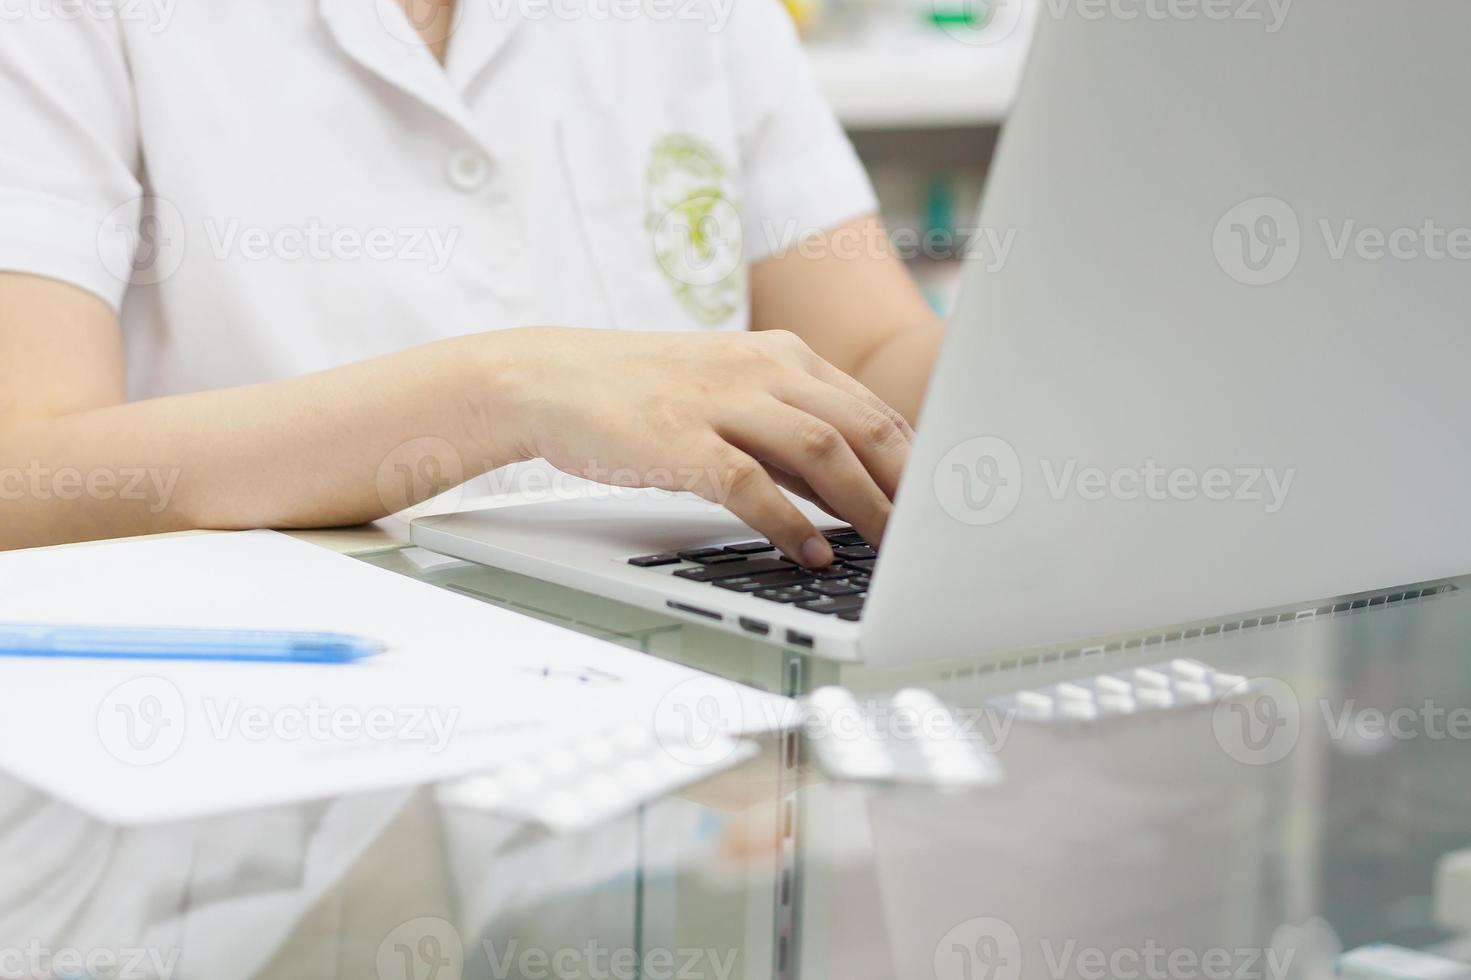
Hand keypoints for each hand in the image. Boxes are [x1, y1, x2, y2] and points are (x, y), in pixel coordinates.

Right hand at [500, 328, 915, 567]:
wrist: (550, 379)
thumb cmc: (640, 394)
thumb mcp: (727, 395)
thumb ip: (786, 433)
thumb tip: (849, 486)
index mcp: (778, 355)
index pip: (870, 407)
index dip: (914, 460)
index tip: (939, 504)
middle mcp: (759, 369)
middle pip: (861, 423)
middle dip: (906, 483)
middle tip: (933, 533)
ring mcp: (720, 400)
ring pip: (820, 448)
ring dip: (864, 503)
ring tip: (889, 547)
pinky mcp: (680, 439)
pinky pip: (751, 484)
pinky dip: (788, 522)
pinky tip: (808, 552)